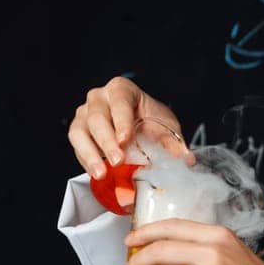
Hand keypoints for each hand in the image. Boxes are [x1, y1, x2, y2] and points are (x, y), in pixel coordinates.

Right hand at [68, 76, 191, 178]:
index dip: (121, 121)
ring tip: (101, 173)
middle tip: (117, 161)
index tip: (125, 140)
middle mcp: (99, 98)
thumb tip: (186, 159)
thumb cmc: (152, 120)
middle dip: (107, 142)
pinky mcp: (79, 132)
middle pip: (97, 118)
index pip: (119, 102)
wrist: (141, 123)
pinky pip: (77, 146)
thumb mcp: (167, 126)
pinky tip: (97, 174)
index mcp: (121, 90)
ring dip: (90, 154)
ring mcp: (85, 114)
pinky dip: (86, 161)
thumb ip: (174, 141)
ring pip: (79, 132)